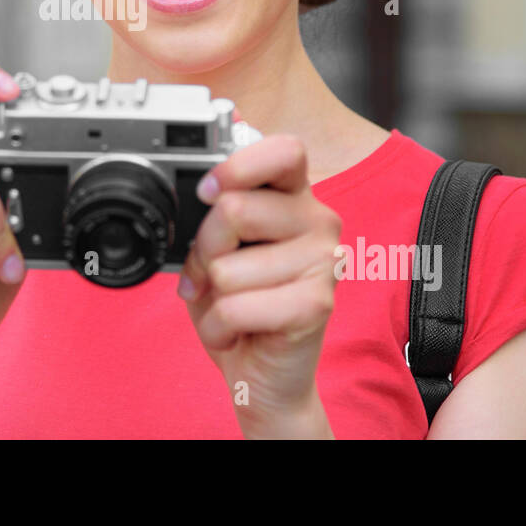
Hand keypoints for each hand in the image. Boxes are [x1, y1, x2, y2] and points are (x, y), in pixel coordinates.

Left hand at [177, 133, 340, 437]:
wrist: (262, 374)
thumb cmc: (239, 305)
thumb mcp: (215, 252)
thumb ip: (211, 217)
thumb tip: (202, 193)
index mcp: (294, 197)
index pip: (285, 150)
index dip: (240, 166)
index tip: (208, 191)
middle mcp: (318, 221)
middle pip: (234, 210)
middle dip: (205, 250)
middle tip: (215, 275)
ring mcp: (323, 261)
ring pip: (227, 266)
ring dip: (211, 297)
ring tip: (231, 307)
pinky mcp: (317, 304)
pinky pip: (235, 306)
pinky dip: (219, 326)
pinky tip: (238, 331)